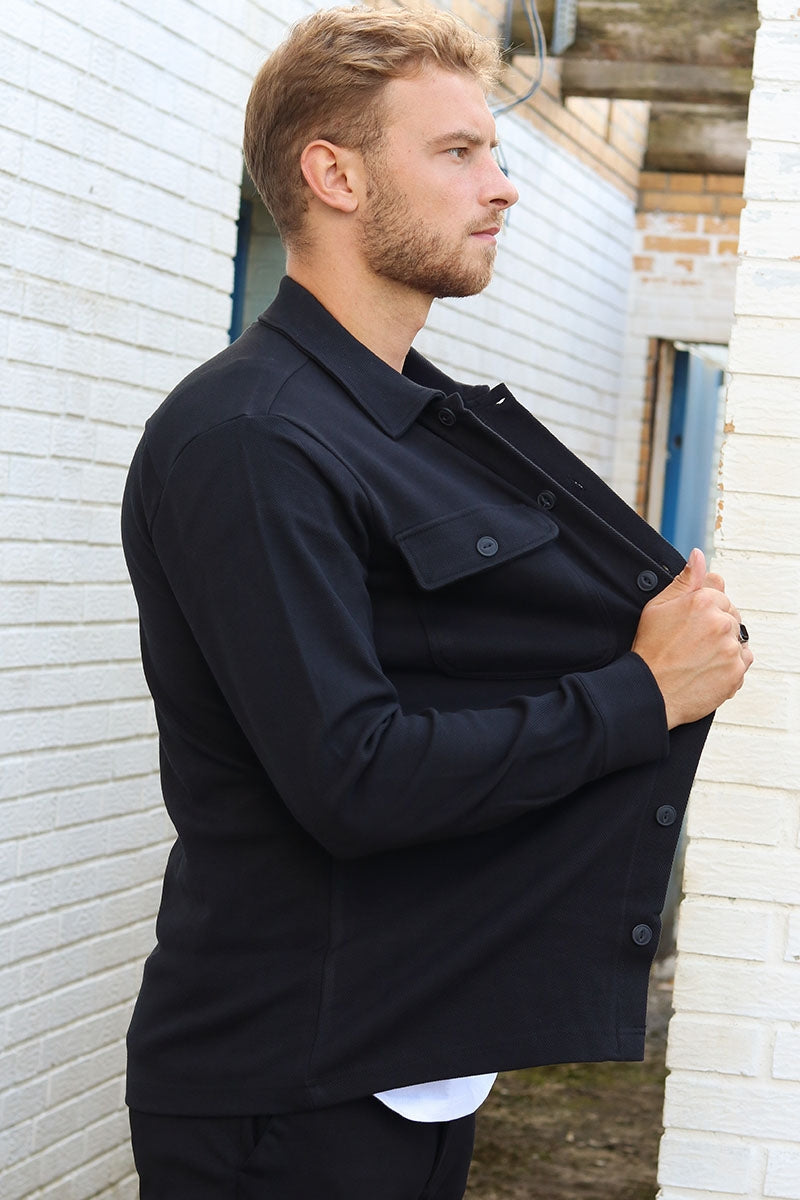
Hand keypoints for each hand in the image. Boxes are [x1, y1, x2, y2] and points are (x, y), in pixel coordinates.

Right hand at [631, 548, 753, 728]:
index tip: (691, 623)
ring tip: (698, 657)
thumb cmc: (651, 651)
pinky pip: (743, 661)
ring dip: (724, 645)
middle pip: (731, 616)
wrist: (651, 691)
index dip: (704, 609)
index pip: (719, 594)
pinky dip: (730, 665)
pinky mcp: (736, 671)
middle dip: (716, 626)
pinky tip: (707, 668)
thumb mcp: (658, 607)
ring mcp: (730, 648)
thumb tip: (698, 556)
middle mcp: (721, 622)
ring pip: (738, 638)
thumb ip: (684, 580)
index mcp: (702, 601)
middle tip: (691, 642)